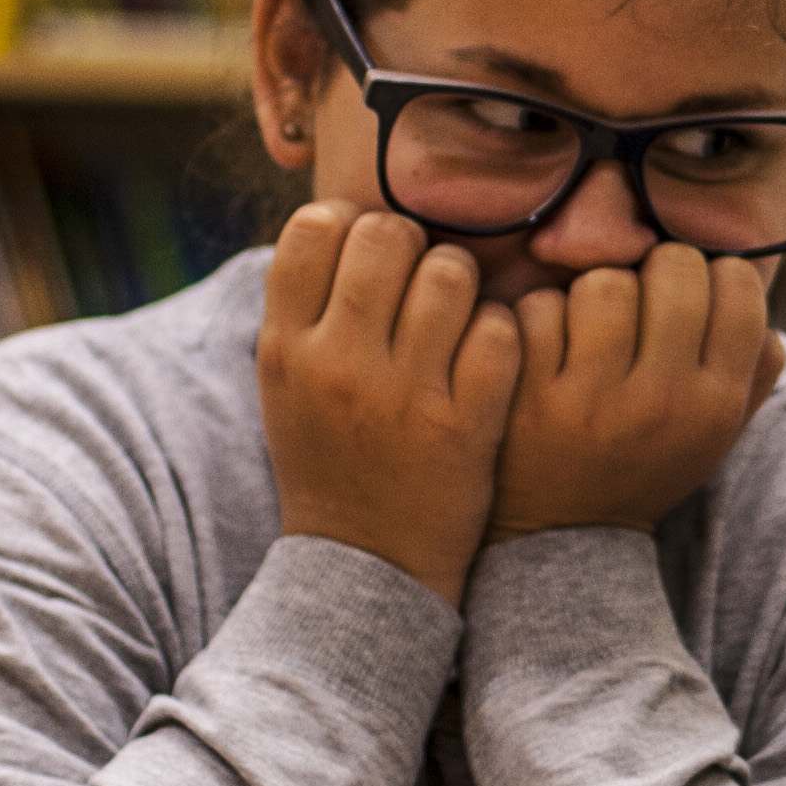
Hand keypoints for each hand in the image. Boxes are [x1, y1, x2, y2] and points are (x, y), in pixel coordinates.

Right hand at [256, 204, 520, 603]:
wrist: (367, 565)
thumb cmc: (333, 458)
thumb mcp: (290, 385)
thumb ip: (308, 307)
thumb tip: (346, 220)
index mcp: (284, 348)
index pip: (315, 227)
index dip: (352, 223)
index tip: (370, 255)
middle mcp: (337, 364)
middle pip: (387, 234)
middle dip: (415, 245)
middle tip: (422, 282)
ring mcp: (402, 396)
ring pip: (451, 273)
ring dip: (464, 285)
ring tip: (458, 318)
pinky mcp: (463, 426)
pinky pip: (499, 332)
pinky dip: (502, 335)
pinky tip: (489, 358)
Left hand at [489, 244, 784, 541]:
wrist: (566, 537)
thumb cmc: (649, 462)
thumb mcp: (719, 431)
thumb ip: (755, 366)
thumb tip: (747, 289)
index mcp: (718, 404)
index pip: (738, 283)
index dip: (713, 275)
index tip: (693, 299)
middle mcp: (662, 401)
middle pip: (674, 267)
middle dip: (656, 273)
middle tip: (641, 305)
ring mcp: (592, 401)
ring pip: (605, 283)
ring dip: (596, 295)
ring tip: (592, 330)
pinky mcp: (529, 398)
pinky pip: (540, 309)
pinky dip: (541, 320)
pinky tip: (547, 350)